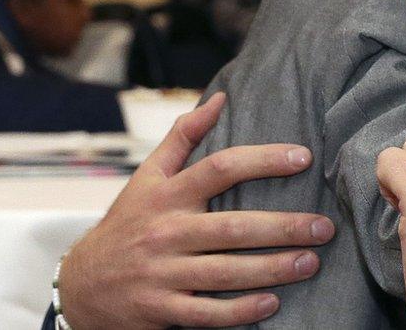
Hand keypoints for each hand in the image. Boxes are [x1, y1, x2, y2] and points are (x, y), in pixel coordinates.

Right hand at [58, 93, 334, 328]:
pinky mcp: (160, 310)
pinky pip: (206, 314)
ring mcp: (162, 274)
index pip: (221, 168)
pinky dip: (240, 311)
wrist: (80, 285)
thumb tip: (219, 97)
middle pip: (233, 228)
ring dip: (273, 269)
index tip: (303, 157)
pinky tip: (273, 303)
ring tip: (312, 262)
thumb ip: (183, 136)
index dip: (263, 160)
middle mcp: (166, 232)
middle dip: (283, 227)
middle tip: (324, 227)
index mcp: (168, 195)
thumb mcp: (147, 175)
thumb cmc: (128, 222)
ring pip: (226, 273)